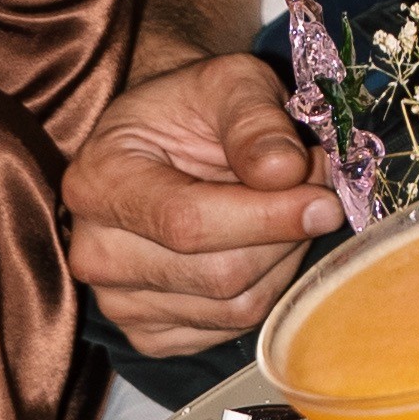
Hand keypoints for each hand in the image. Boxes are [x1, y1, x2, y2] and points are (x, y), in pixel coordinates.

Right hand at [67, 40, 339, 326]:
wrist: (165, 141)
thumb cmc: (194, 107)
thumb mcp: (229, 82)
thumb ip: (256, 121)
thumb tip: (285, 171)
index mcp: (98, 181)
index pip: (189, 223)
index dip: (268, 217)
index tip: (324, 200)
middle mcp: (94, 253)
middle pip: (220, 274)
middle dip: (285, 235)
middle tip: (315, 191)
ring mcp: (119, 303)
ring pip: (236, 308)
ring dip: (283, 260)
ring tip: (287, 209)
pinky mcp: (151, 336)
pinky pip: (232, 328)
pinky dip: (266, 288)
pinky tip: (261, 246)